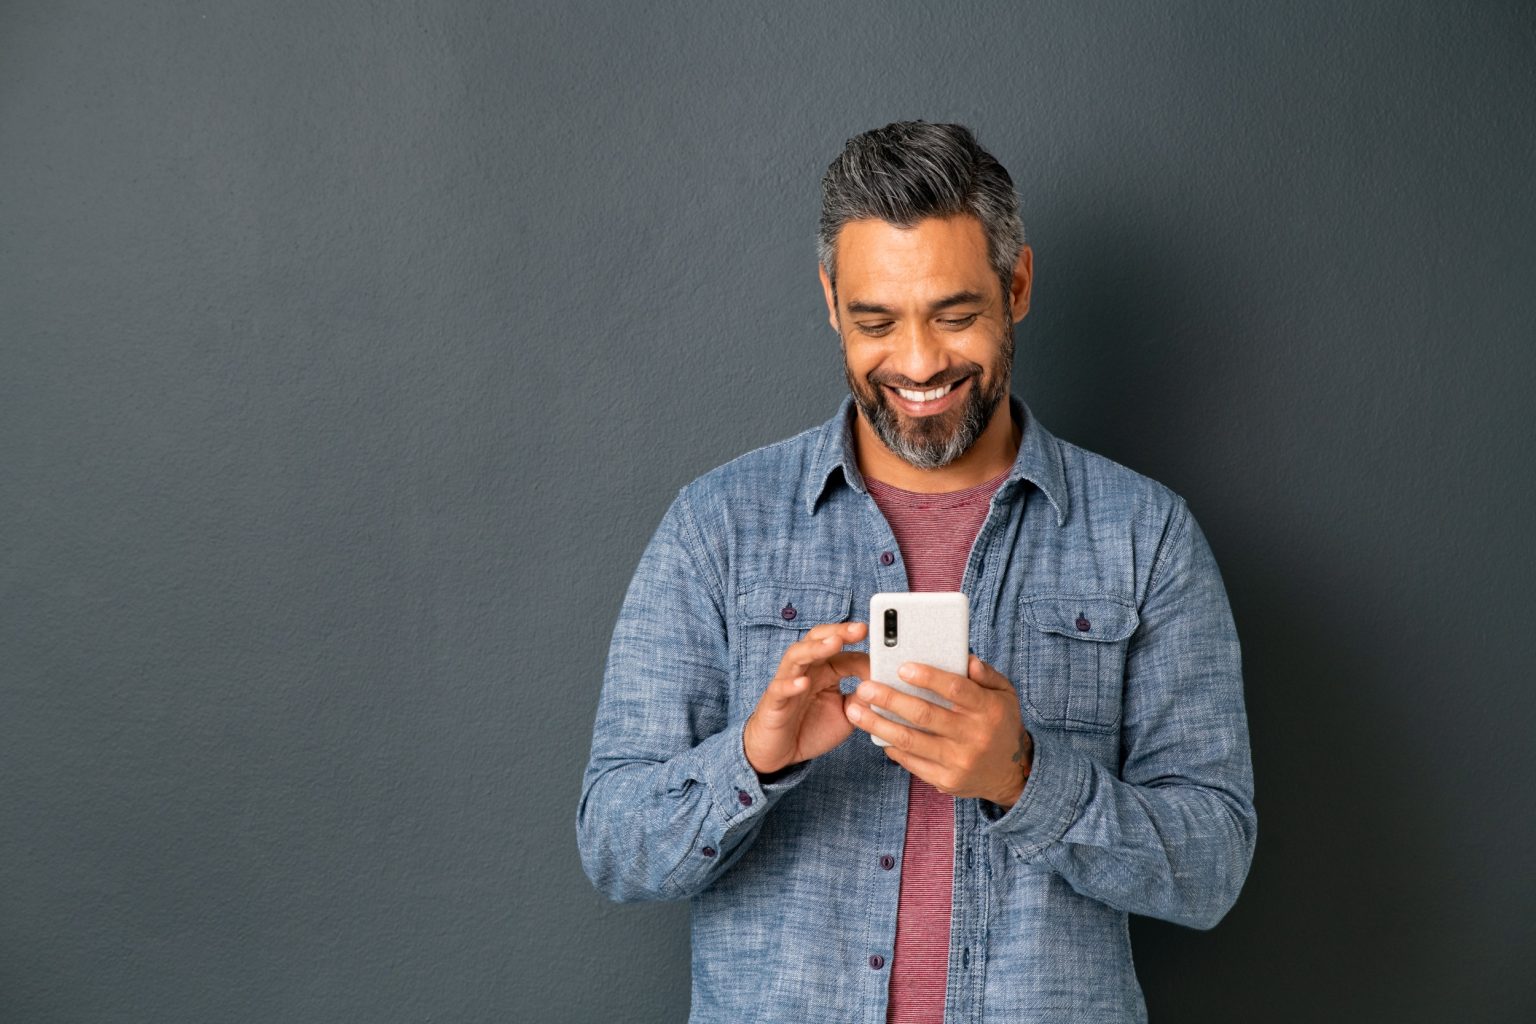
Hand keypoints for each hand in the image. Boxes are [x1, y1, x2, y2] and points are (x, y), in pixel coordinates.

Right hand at [743, 622, 870, 774]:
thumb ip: (863, 698)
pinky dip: (791, 684)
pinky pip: (780, 688)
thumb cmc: (811, 728)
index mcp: (824, 671)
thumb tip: (883, 685)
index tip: (883, 648)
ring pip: (797, 656)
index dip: (861, 649)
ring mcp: (788, 683)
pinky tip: (803, 682)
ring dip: (815, 648)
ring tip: (834, 643)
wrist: (781, 754)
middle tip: (861, 628)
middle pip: (818, 640)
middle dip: (839, 632)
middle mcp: (806, 670)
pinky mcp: (774, 702)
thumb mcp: (846, 714)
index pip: (842, 650)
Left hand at [845, 654, 1033, 807]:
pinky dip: (891, 746)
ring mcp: (958, 762)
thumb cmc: (1001, 724)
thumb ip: (986, 674)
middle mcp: (973, 736)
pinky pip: (912, 762)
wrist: (1010, 773)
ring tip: (855, 710)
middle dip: (890, 699)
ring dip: (878, 724)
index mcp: (988, 710)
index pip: (956, 689)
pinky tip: (875, 732)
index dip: (928, 677)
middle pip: (925, 715)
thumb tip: (966, 658)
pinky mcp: (946, 780)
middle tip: (865, 686)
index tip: (902, 667)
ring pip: (911, 741)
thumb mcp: (1005, 694)